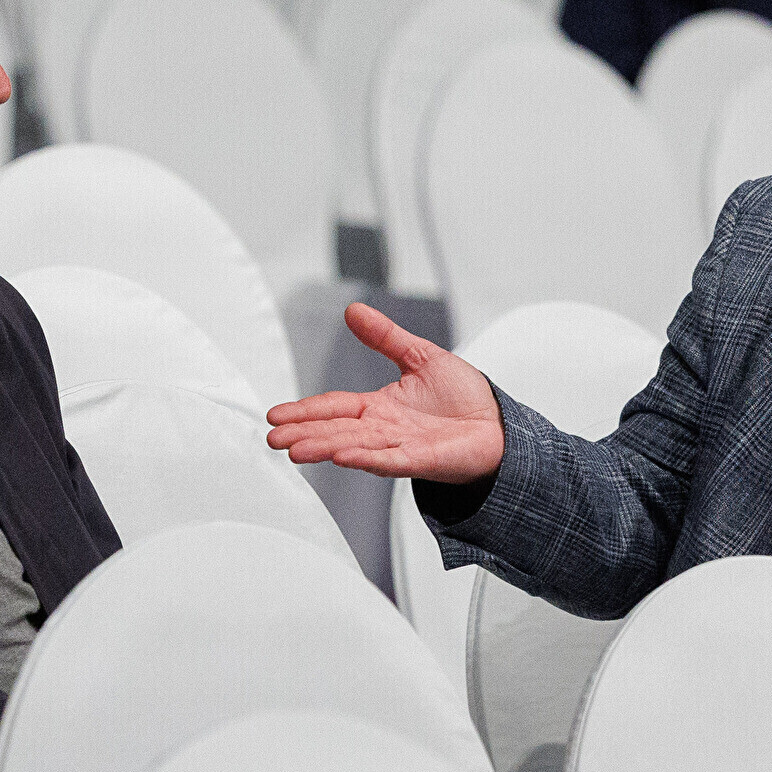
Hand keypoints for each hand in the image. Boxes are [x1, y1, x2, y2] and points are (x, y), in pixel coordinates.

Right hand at [266, 304, 507, 482]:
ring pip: (354, 446)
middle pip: (336, 430)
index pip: (334, 407)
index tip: (276, 415)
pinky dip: (366, 458)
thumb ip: (385, 337)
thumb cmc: (464, 398)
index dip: (305, 410)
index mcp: (379, 407)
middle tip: (273, 438)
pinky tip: (343, 457)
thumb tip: (354, 311)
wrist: (498, 426)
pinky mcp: (421, 460)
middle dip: (303, 433)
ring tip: (296, 450)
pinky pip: (389, 460)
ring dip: (324, 448)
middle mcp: (384, 430)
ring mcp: (400, 447)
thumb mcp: (421, 356)